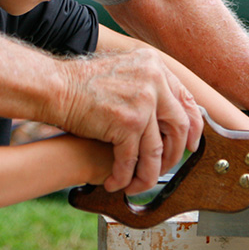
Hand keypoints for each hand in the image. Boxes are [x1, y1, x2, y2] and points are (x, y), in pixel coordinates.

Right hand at [58, 46, 203, 193]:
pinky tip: (116, 182)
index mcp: (155, 66)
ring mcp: (142, 102)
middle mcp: (153, 81)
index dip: (193, 126)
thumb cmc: (83, 84)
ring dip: (147, 174)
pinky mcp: (127, 123)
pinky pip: (132, 159)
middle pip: (178, 127)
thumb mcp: (125, 72)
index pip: (186, 99)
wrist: (56, 87)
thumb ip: (147, 87)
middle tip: (165, 168)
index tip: (192, 143)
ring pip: (156, 150)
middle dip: (174, 155)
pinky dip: (124, 176)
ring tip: (137, 183)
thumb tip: (168, 115)